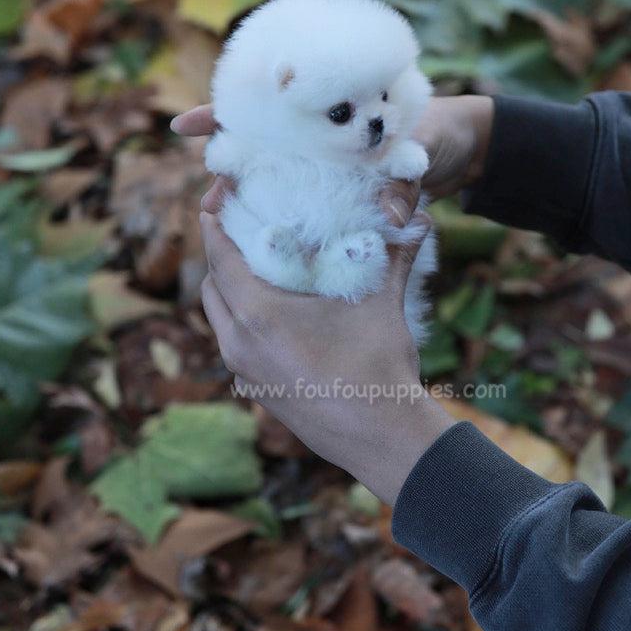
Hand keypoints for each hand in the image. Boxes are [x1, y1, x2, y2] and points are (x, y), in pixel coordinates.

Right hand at [172, 93, 494, 224]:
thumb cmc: (437, 131)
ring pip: (270, 180)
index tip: (186, 127)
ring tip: (222, 222)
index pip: (264, 105)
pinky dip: (278, 223)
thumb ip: (406, 180)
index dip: (221, 113)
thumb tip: (394, 216)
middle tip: (209, 202)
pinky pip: (300, 208)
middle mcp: (317, 138)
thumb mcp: (422, 148)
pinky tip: (259, 243)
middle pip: (255, 148)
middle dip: (225, 170)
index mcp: (328, 111)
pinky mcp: (338, 196)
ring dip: (245, 199)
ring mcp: (324, 167)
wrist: (465, 149)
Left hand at [198, 182, 454, 503]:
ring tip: (256, 262)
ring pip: (220, 316)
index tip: (217, 192)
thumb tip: (418, 218)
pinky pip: (234, 341)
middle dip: (220, 251)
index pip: (219, 255)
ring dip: (230, 285)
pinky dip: (241, 316)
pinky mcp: (255, 390)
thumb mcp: (382, 303)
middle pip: (211, 284)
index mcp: (259, 315)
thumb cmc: (379, 369)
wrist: (383, 439)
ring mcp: (243, 371)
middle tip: (239, 222)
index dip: (214, 219)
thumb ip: (393, 255)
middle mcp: (239, 343)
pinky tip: (273, 307)